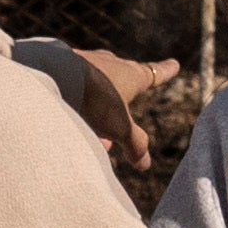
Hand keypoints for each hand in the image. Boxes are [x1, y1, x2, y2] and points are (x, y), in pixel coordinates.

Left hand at [61, 47, 181, 177]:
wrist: (53, 73)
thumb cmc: (94, 96)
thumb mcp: (119, 126)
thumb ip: (134, 144)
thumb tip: (145, 164)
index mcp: (131, 75)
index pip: (154, 74)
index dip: (164, 72)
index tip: (174, 64)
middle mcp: (110, 64)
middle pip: (123, 81)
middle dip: (123, 103)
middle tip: (123, 120)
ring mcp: (85, 63)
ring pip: (96, 88)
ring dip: (97, 111)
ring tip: (94, 137)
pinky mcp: (63, 66)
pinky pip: (75, 88)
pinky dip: (77, 105)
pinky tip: (67, 123)